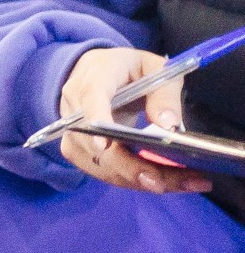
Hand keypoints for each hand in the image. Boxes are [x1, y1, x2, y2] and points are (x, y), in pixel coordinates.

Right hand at [57, 47, 212, 195]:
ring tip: (181, 184)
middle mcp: (74, 110)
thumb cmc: (130, 70)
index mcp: (95, 79)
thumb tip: (169, 127)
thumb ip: (164, 93)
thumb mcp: (156, 69)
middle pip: (97, 146)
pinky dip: (132, 179)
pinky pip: (101, 171)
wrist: (97, 73)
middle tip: (165, 183)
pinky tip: (161, 181)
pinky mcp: (77, 152)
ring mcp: (72, 134)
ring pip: (99, 165)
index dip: (97, 121)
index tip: (106, 146)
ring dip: (138, 179)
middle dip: (131, 168)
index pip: (91, 100)